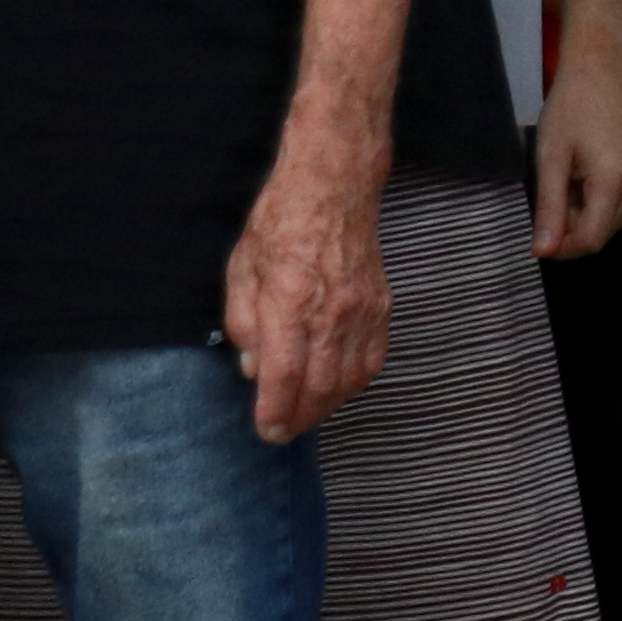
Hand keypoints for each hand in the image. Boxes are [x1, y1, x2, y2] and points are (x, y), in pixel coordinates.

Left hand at [223, 143, 390, 443]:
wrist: (333, 188)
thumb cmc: (281, 223)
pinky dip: (354, 383)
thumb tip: (253, 367)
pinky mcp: (380, 306)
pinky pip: (372, 359)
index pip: (284, 374)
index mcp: (290, 301)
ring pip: (350, 379)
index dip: (274, 410)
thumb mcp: (241, 269)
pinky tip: (337, 387)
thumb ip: (244, 323)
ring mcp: (362, 311)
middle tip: (281, 432)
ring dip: (327, 406)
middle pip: (321, 387)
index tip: (265, 430)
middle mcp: (331, 312)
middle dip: (299, 418)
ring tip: (306, 414)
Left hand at [533, 59, 621, 259]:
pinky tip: (595, 175)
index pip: (592, 239)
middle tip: (557, 192)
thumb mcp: (549, 159)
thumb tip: (543, 252)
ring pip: (618, 222)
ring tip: (576, 179)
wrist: (601, 74)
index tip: (541, 238)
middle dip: (576, 225)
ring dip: (592, 214)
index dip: (564, 248)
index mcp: (614, 178)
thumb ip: (550, 209)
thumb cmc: (570, 110)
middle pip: (605, 232)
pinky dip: (608, 202)